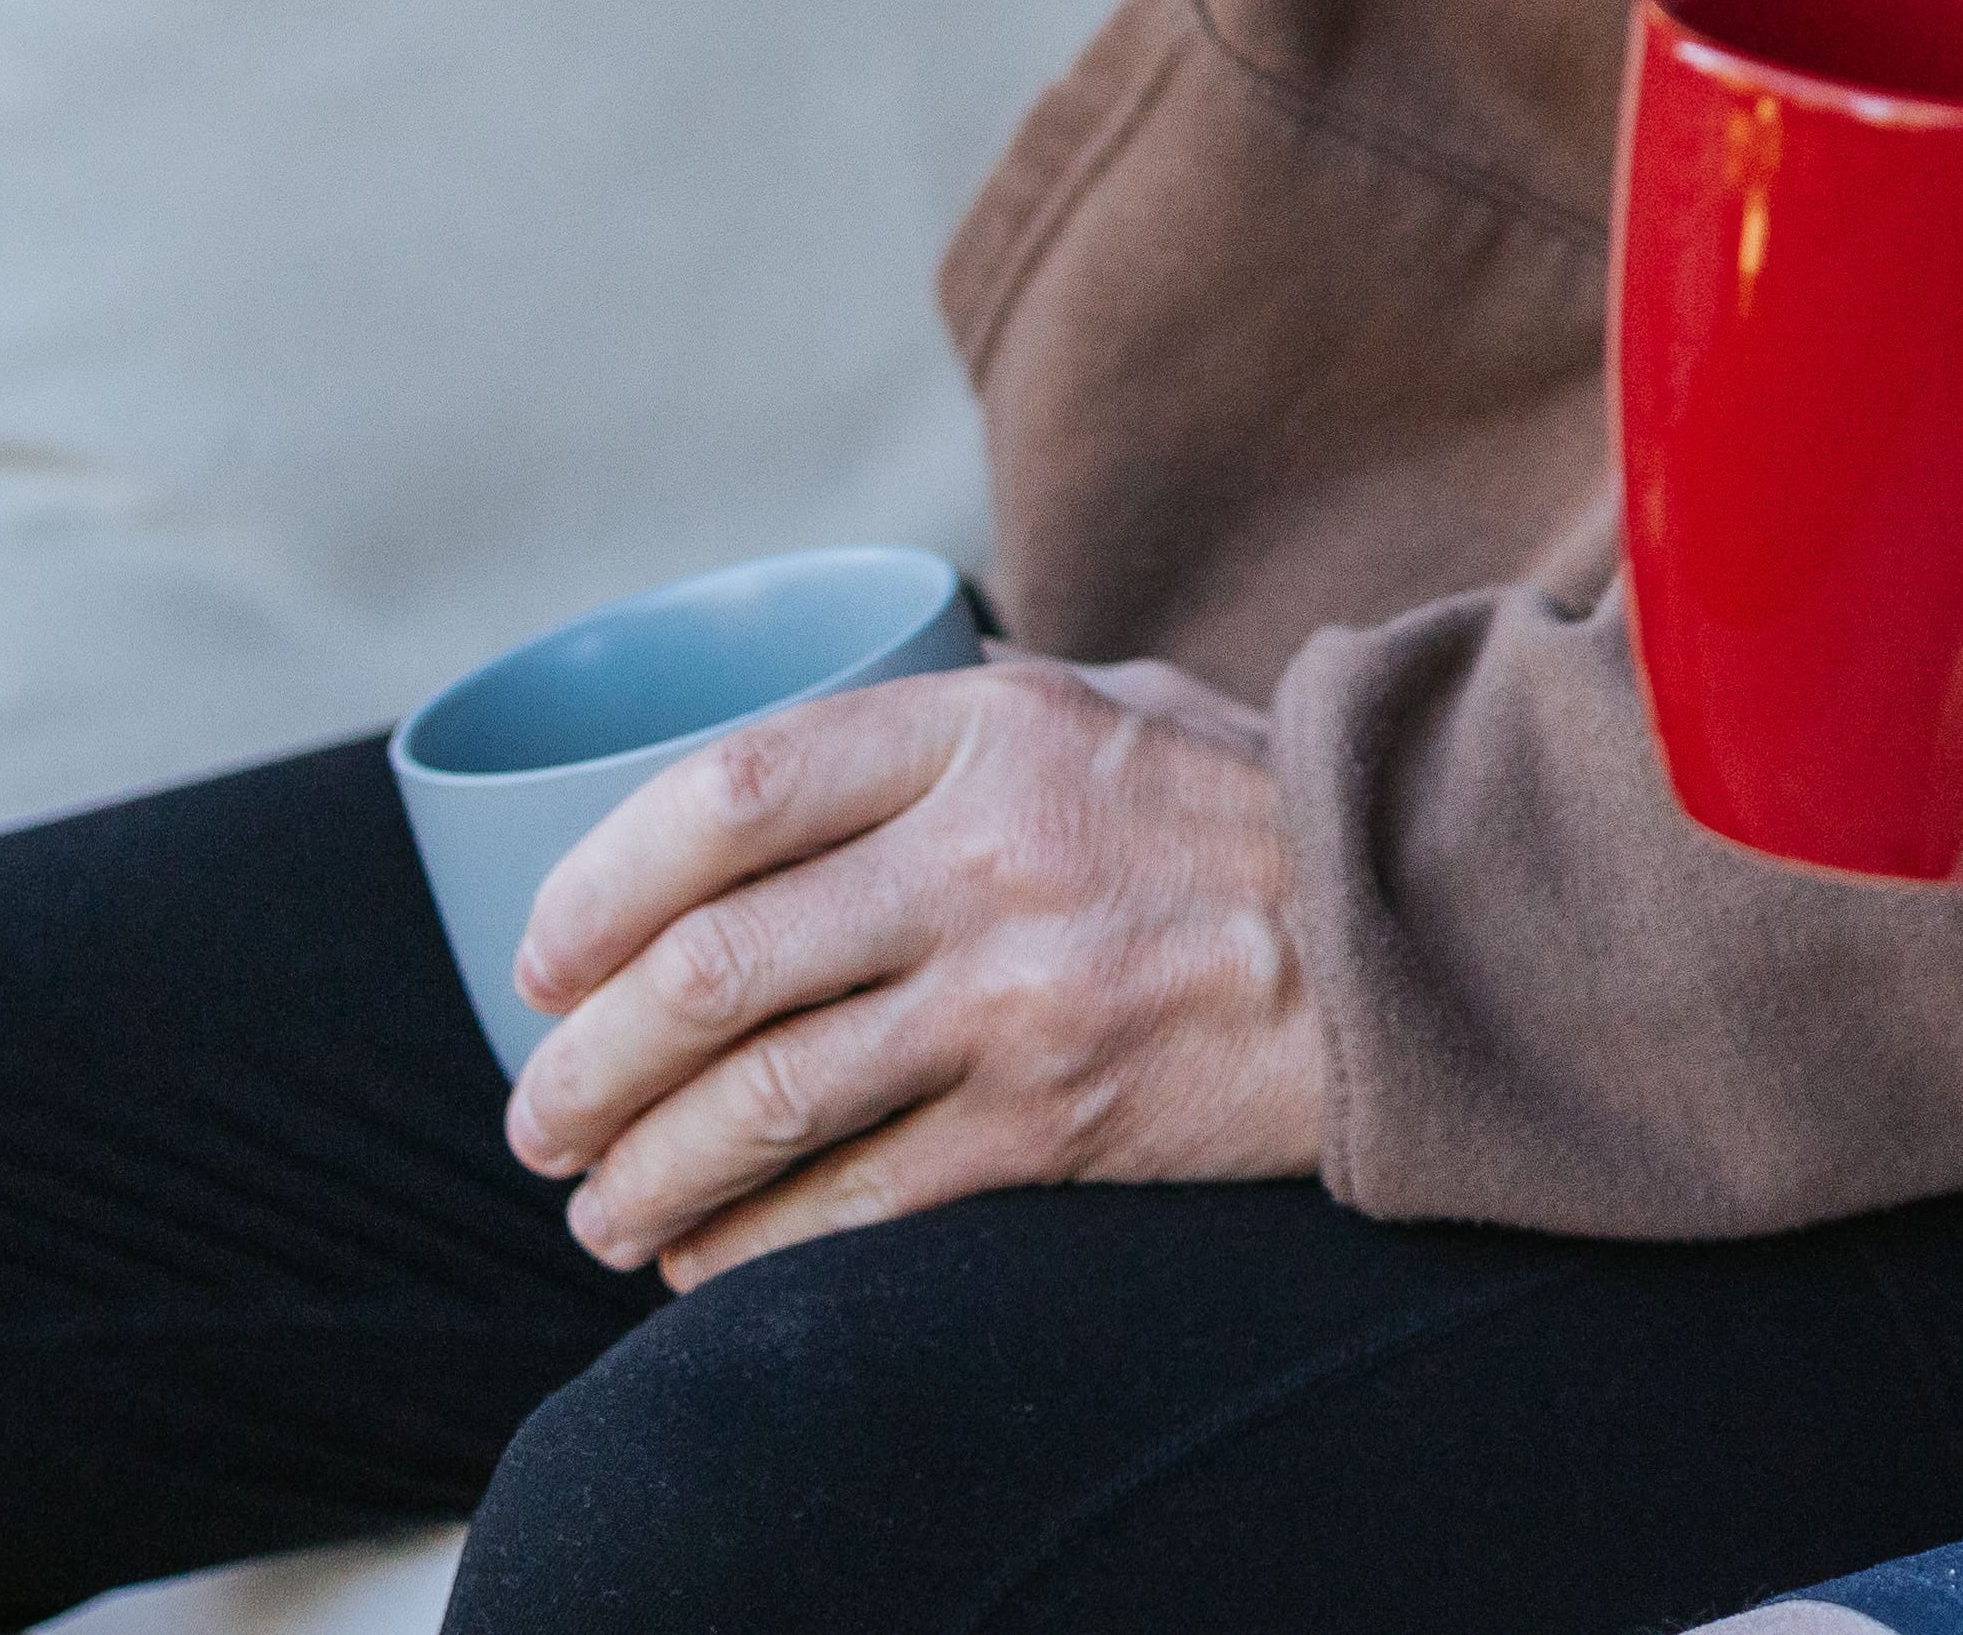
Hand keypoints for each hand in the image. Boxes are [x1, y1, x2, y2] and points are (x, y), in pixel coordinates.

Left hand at [500, 651, 1322, 1281]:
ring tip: (593, 1209)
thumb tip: (843, 711)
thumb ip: (974, 706)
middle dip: (582, 1066)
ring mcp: (1022, 997)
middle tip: (535, 1117)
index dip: (597, 883)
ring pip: (759, 1104)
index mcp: (989, 730)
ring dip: (641, 1173)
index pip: (729, 792)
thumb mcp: (1118, 699)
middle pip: (710, 970)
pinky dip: (748, 1249)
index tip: (536, 958)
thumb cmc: (1260, 804)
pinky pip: (856, 1205)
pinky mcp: (1059, 1121)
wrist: (1427, 932)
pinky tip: (698, 1263)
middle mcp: (990, 856)